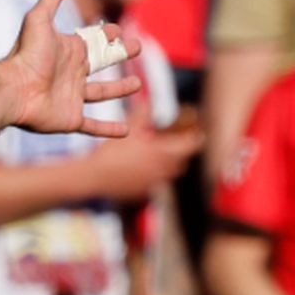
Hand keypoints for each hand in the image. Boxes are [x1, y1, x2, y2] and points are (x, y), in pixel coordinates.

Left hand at [2, 0, 143, 138]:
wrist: (13, 89)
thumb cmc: (26, 54)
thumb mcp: (39, 18)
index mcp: (68, 50)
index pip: (93, 40)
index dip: (106, 34)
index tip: (118, 29)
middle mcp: (72, 73)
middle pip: (101, 64)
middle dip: (119, 56)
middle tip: (138, 47)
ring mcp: (72, 97)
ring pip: (102, 94)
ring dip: (120, 89)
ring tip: (138, 85)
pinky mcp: (70, 118)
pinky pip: (93, 126)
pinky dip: (109, 130)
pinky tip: (126, 131)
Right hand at [84, 124, 202, 200]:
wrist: (95, 176)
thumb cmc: (112, 151)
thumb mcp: (129, 127)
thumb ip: (143, 114)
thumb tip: (150, 102)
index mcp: (161, 153)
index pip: (190, 146)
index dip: (197, 138)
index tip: (199, 133)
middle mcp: (162, 170)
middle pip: (183, 161)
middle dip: (183, 152)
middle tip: (180, 142)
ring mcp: (154, 183)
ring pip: (171, 173)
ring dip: (171, 164)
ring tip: (162, 154)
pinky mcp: (144, 192)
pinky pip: (157, 182)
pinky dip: (156, 174)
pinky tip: (143, 167)